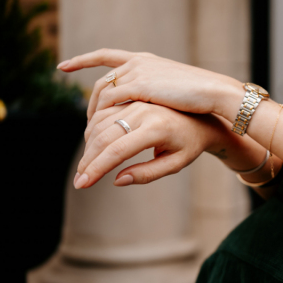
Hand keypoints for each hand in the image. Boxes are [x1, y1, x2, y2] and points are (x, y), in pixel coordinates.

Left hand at [58, 48, 241, 120]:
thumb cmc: (201, 98)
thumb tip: (146, 108)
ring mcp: (137, 72)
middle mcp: (137, 63)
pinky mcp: (139, 85)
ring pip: (102, 94)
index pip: (107, 56)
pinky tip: (100, 133)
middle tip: (88, 127)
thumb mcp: (172, 92)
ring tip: (92, 140)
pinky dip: (102, 116)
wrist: (216, 93)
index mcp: (146, 60)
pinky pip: (110, 101)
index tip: (63, 66)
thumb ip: (156, 95)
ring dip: (94, 117)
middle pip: (101, 83)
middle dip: (89, 105)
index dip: (84, 60)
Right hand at [74, 101, 225, 188]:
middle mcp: (143, 111)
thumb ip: (148, 174)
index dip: (96, 168)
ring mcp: (136, 102)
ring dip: (87, 146)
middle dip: (88, 160)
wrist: (203, 118)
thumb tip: (117, 180)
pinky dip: (93, 129)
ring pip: (99, 123)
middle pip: (104, 136)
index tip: (82, 184)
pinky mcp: (132, 98)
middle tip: (79, 180)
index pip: (117, 150)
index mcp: (156, 128)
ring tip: (86, 167)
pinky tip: (93, 146)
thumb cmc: (190, 144)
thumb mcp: (176, 164)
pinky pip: (104, 112)